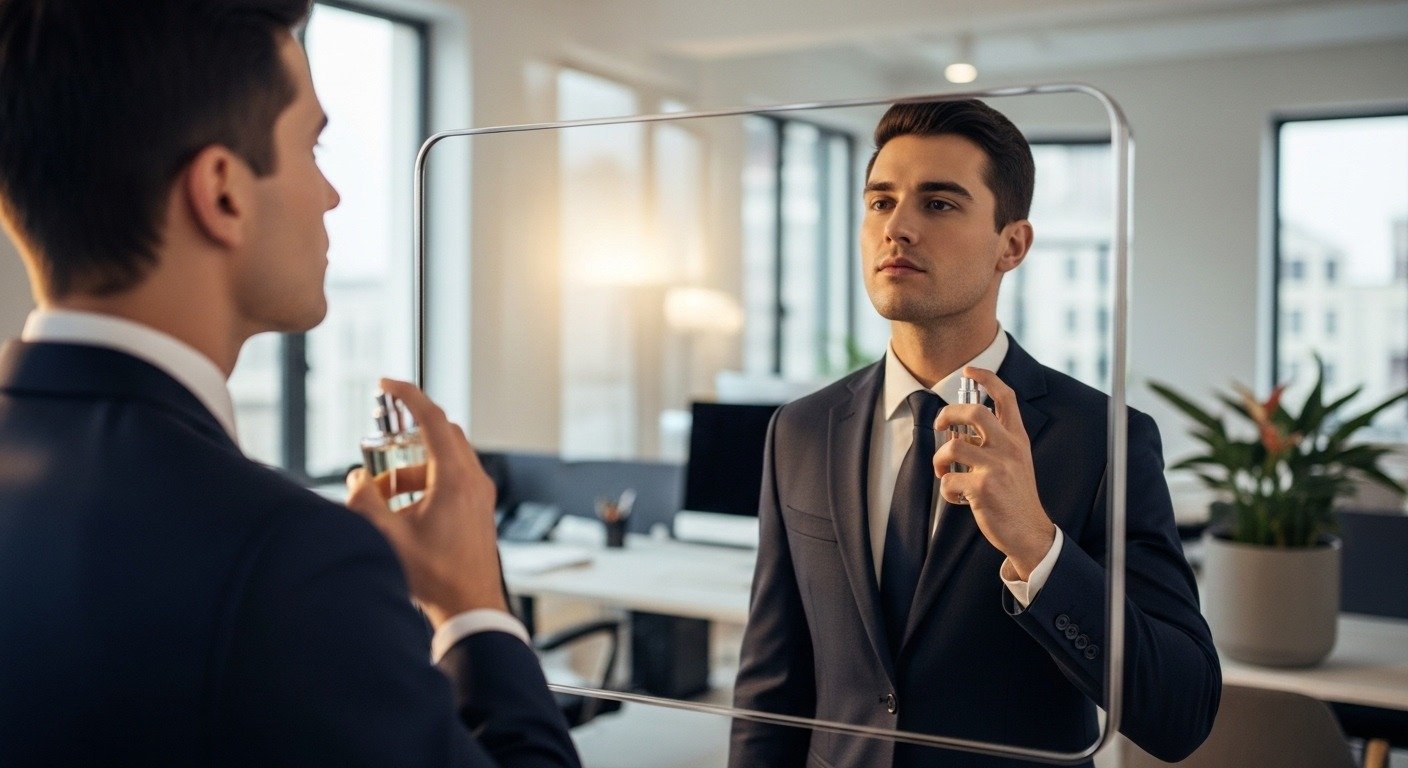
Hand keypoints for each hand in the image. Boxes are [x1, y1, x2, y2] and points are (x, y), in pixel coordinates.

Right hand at [345, 378, 506, 626]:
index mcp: (455, 478)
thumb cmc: (437, 576)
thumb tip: (356, 479)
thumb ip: (366, 502)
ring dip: (410, 467)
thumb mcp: (388, 537)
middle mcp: (474, 479)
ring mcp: (480, 493)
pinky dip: (423, 482)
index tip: (386, 382)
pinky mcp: (478, 507)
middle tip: (379, 438)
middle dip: (406, 433)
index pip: (432, 419)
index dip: (407, 395)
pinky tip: (401, 511)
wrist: (472, 607)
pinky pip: (450, 478)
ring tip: (381, 496)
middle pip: (441, 434)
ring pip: (444, 458)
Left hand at [932, 367, 1054, 578]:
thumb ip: (995, 442)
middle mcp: (1009, 448)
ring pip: (953, 446)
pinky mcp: (982, 488)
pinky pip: (948, 480)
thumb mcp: (1016, 461)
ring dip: (939, 459)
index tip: (969, 370)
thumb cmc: (1015, 495)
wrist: (1029, 531)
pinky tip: (956, 497)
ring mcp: (996, 467)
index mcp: (1017, 439)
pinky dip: (945, 490)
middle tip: (940, 425)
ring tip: (942, 471)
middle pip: (974, 411)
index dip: (987, 378)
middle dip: (948, 413)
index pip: (1006, 398)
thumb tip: (957, 429)